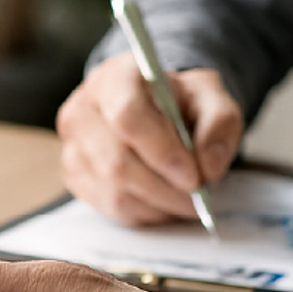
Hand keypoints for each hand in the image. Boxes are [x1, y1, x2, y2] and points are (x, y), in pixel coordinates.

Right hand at [56, 53, 243, 225]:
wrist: (153, 110)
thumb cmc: (178, 102)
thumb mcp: (210, 97)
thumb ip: (219, 123)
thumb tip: (208, 167)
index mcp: (114, 79)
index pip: (128, 118)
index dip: (162, 152)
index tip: (194, 178)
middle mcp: (83, 111)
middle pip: (118, 163)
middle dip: (165, 188)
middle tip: (198, 198)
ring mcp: (73, 147)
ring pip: (114, 191)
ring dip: (158, 204)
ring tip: (186, 201)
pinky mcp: (75, 177)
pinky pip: (111, 208)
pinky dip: (145, 212)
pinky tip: (164, 201)